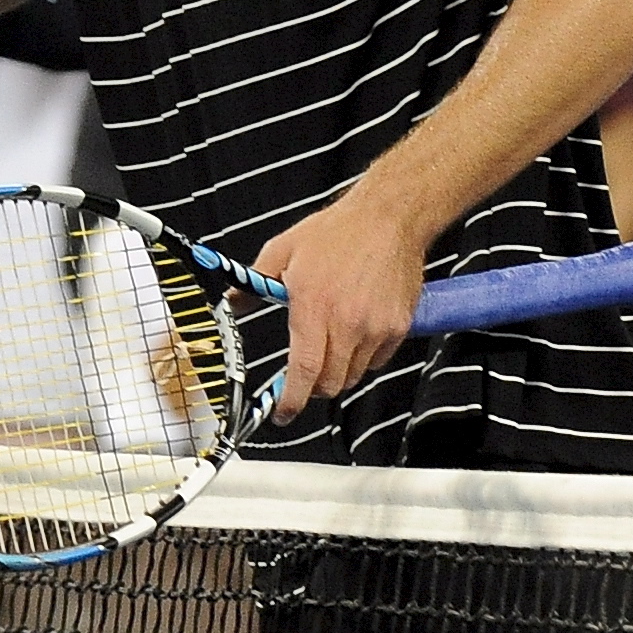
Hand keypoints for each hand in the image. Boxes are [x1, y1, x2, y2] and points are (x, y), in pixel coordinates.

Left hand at [250, 196, 431, 421]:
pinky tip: (352, 334)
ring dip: (335, 372)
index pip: (304, 369)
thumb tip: (234, 302)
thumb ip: (256, 284)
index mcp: (314, 308)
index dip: (292, 399)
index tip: (282, 413)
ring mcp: (377, 328)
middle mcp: (349, 324)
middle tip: (301, 379)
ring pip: (353, 374)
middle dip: (311, 389)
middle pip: (330, 382)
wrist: (389, 219)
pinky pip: (376, 360)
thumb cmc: (336, 233)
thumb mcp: (282, 250)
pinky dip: (361, 359)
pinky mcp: (399, 326)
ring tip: (327, 346)